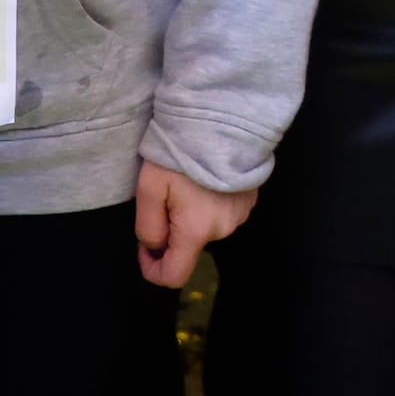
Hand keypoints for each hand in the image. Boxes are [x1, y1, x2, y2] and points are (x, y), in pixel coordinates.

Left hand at [136, 158, 256, 287]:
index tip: (144, 247)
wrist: (223, 118)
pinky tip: (206, 177)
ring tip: (187, 181)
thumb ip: (148, 225)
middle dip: (172, 230)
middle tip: (164, 195)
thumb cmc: (180, 153)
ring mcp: (240, 215)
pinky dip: (210, 204)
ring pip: (206, 228)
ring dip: (192, 215)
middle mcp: (222, 230)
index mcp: (195, 231)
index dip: (153, 270)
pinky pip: (222, 213)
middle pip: (190, 246)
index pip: (174, 276)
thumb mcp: (149, 187)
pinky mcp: (250, 199)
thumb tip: (154, 245)